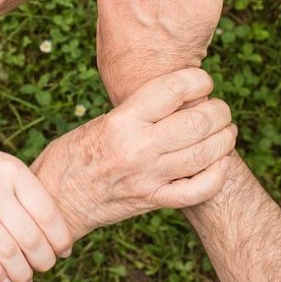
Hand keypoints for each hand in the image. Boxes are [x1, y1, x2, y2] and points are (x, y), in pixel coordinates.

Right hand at [0, 129, 72, 281]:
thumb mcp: (2, 166)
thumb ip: (25, 190)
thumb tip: (54, 228)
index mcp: (13, 170)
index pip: (47, 212)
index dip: (60, 237)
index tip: (64, 251)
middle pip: (30, 236)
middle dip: (44, 260)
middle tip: (46, 267)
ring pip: (7, 252)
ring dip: (22, 273)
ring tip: (26, 281)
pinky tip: (4, 281)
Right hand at [31, 68, 235, 238]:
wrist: (55, 199)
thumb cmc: (72, 154)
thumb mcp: (100, 122)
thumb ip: (137, 113)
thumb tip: (178, 100)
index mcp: (121, 121)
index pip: (173, 89)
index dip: (198, 80)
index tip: (202, 81)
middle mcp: (138, 148)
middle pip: (197, 122)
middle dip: (219, 111)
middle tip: (219, 109)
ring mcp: (148, 177)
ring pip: (205, 154)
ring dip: (224, 139)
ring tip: (226, 131)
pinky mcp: (152, 201)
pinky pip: (197, 190)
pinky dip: (217, 175)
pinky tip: (221, 162)